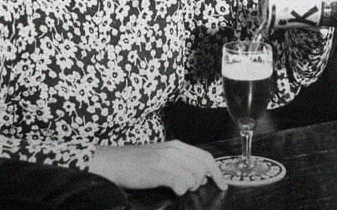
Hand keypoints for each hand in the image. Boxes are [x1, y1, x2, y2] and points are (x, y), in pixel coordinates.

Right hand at [89, 140, 226, 194]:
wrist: (113, 162)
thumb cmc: (136, 162)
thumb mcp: (162, 156)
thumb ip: (181, 162)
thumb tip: (200, 176)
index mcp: (177, 145)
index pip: (206, 156)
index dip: (217, 171)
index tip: (223, 184)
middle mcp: (174, 150)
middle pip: (202, 168)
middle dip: (200, 182)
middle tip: (190, 187)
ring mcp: (166, 159)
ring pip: (193, 177)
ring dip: (188, 187)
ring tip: (177, 187)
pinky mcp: (159, 171)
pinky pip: (181, 184)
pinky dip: (180, 190)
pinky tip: (172, 190)